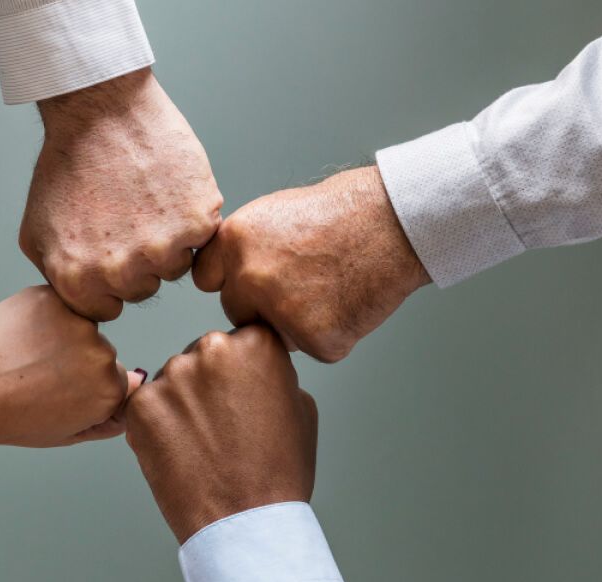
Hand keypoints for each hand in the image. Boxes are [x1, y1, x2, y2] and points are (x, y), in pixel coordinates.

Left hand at [0, 285, 140, 448]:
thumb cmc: (8, 418)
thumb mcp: (64, 433)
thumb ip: (107, 417)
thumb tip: (135, 388)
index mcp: (110, 389)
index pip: (116, 379)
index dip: (84, 388)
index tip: (57, 394)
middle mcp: (102, 352)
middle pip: (100, 350)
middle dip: (76, 359)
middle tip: (36, 376)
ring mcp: (77, 321)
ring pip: (79, 324)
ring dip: (60, 333)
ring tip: (24, 356)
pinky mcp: (52, 298)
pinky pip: (58, 303)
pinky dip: (41, 315)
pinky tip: (19, 337)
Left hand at [22, 68, 223, 320]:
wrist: (99, 111)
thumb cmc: (66, 164)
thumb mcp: (37, 231)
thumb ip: (58, 277)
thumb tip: (82, 302)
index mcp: (79, 282)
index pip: (107, 309)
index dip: (108, 279)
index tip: (107, 246)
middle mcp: (120, 273)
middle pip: (142, 289)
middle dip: (136, 260)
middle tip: (126, 215)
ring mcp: (161, 249)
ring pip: (175, 266)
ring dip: (167, 240)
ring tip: (146, 200)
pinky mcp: (196, 222)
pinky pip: (201, 238)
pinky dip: (190, 216)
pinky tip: (167, 189)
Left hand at [122, 325, 316, 543]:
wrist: (244, 523)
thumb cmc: (278, 472)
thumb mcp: (301, 408)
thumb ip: (274, 374)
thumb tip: (252, 369)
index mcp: (255, 343)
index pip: (242, 341)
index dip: (242, 373)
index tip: (244, 399)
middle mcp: (211, 349)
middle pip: (203, 356)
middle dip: (208, 384)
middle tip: (222, 427)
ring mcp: (172, 376)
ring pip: (173, 381)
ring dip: (181, 404)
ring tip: (201, 445)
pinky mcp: (141, 404)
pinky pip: (146, 406)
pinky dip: (157, 426)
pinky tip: (179, 452)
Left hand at [192, 167, 430, 362]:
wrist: (394, 222)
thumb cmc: (340, 213)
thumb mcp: (273, 214)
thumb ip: (243, 249)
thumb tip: (225, 277)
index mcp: (233, 242)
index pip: (207, 279)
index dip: (232, 280)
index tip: (252, 278)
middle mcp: (249, 278)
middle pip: (238, 311)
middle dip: (263, 306)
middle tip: (304, 283)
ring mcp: (281, 311)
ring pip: (275, 335)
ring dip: (297, 323)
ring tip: (332, 286)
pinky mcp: (316, 339)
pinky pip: (315, 348)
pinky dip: (333, 333)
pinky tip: (351, 301)